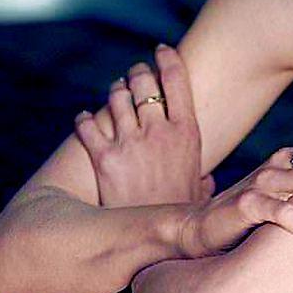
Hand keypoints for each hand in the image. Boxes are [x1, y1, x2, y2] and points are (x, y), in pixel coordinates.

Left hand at [74, 44, 213, 207]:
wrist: (155, 241)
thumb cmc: (182, 216)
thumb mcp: (201, 193)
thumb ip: (204, 181)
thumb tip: (207, 181)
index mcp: (186, 133)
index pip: (177, 80)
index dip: (168, 59)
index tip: (162, 50)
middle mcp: (158, 131)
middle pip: (143, 82)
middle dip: (138, 72)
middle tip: (136, 72)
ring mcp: (129, 142)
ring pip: (116, 97)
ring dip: (115, 90)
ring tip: (115, 90)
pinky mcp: (103, 158)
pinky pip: (88, 126)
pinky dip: (84, 119)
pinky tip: (84, 118)